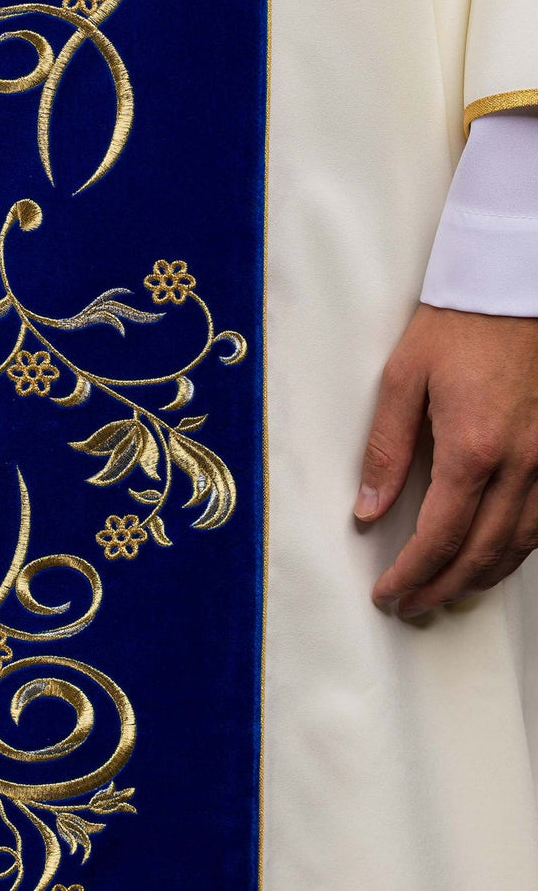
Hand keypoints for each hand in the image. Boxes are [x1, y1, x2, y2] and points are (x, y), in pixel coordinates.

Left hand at [356, 304, 537, 618]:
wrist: (514, 287)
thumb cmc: (459, 325)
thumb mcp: (403, 379)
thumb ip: (386, 450)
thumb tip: (369, 510)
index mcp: (472, 449)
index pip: (439, 537)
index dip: (411, 574)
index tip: (389, 593)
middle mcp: (520, 465)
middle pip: (482, 553)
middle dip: (442, 587)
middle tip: (411, 604)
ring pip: (520, 546)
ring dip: (481, 578)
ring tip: (447, 591)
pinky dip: (516, 551)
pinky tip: (494, 557)